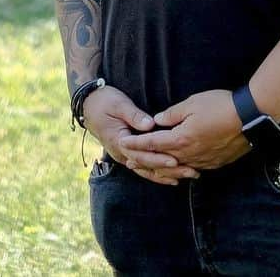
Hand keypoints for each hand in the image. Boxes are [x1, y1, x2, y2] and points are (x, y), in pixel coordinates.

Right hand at [83, 85, 200, 185]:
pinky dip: (158, 174)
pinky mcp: (128, 154)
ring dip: (167, 175)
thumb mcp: (118, 104)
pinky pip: (144, 168)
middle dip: (170, 170)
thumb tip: (149, 124)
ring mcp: (124, 156)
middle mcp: (122, 153)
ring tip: (188, 176)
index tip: (176, 159)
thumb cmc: (104, 101)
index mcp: (120, 142)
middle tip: (191, 171)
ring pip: (148, 170)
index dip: (159, 158)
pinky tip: (172, 178)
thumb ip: (134, 115)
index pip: (142, 154)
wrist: (88, 104)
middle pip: (148, 166)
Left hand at [118, 89, 251, 171]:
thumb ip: (172, 114)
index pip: (152, 143)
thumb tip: (157, 121)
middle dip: (144, 160)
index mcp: (181, 139)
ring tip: (150, 167)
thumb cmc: (220, 106)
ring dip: (161, 167)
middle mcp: (189, 154)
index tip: (123, 144)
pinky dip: (180, 168)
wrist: (250, 118)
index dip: (136, 143)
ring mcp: (202, 161)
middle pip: (161, 160)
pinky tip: (178, 167)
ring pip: (176, 168)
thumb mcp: (193, 103)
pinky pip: (192, 168)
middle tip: (129, 160)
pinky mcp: (214, 163)